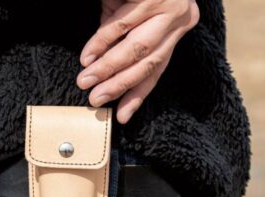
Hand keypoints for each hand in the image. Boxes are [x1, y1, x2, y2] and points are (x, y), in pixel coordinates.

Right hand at [76, 0, 199, 123]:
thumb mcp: (134, 14)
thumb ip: (123, 41)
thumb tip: (106, 72)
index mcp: (176, 28)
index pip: (157, 70)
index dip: (137, 95)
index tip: (122, 117)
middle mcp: (179, 20)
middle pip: (148, 64)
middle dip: (118, 85)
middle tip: (95, 100)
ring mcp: (169, 6)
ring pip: (135, 49)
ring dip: (107, 68)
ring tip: (85, 80)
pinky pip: (122, 24)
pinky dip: (101, 42)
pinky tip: (88, 57)